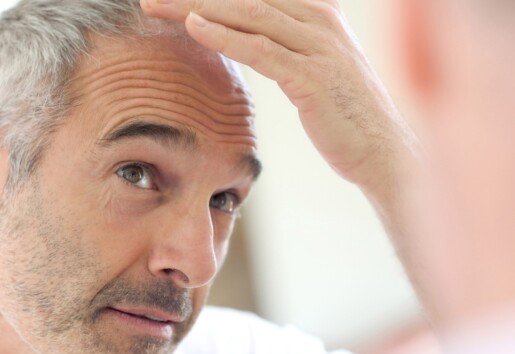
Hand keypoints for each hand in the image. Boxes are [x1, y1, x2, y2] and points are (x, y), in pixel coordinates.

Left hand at [141, 0, 413, 188]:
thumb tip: (255, 42)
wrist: (383, 151)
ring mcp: (320, 45)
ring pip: (249, 13)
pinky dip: (223, 35)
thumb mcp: (318, 69)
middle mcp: (321, 20)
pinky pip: (260, 49)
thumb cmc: (345, 115)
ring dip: (196, 7)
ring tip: (156, 6)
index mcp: (321, 14)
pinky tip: (192, 27)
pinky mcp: (313, 77)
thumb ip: (289, 47)